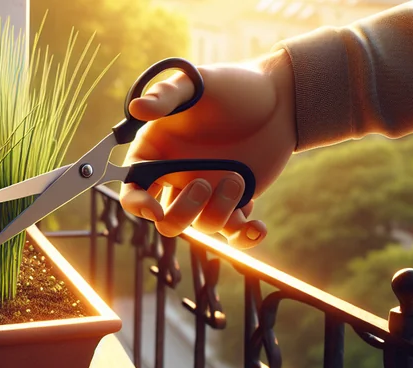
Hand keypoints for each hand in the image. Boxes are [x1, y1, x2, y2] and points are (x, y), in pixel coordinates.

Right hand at [119, 50, 296, 248]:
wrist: (278, 99)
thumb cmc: (231, 87)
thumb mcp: (196, 84)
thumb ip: (165, 95)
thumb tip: (136, 108)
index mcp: (157, 153)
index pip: (133, 188)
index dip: (136, 204)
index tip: (153, 208)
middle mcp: (177, 178)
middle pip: (167, 220)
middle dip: (184, 211)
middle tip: (203, 183)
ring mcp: (207, 194)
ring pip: (202, 227)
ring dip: (220, 210)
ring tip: (238, 177)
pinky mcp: (236, 202)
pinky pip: (234, 234)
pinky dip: (245, 238)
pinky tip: (257, 227)